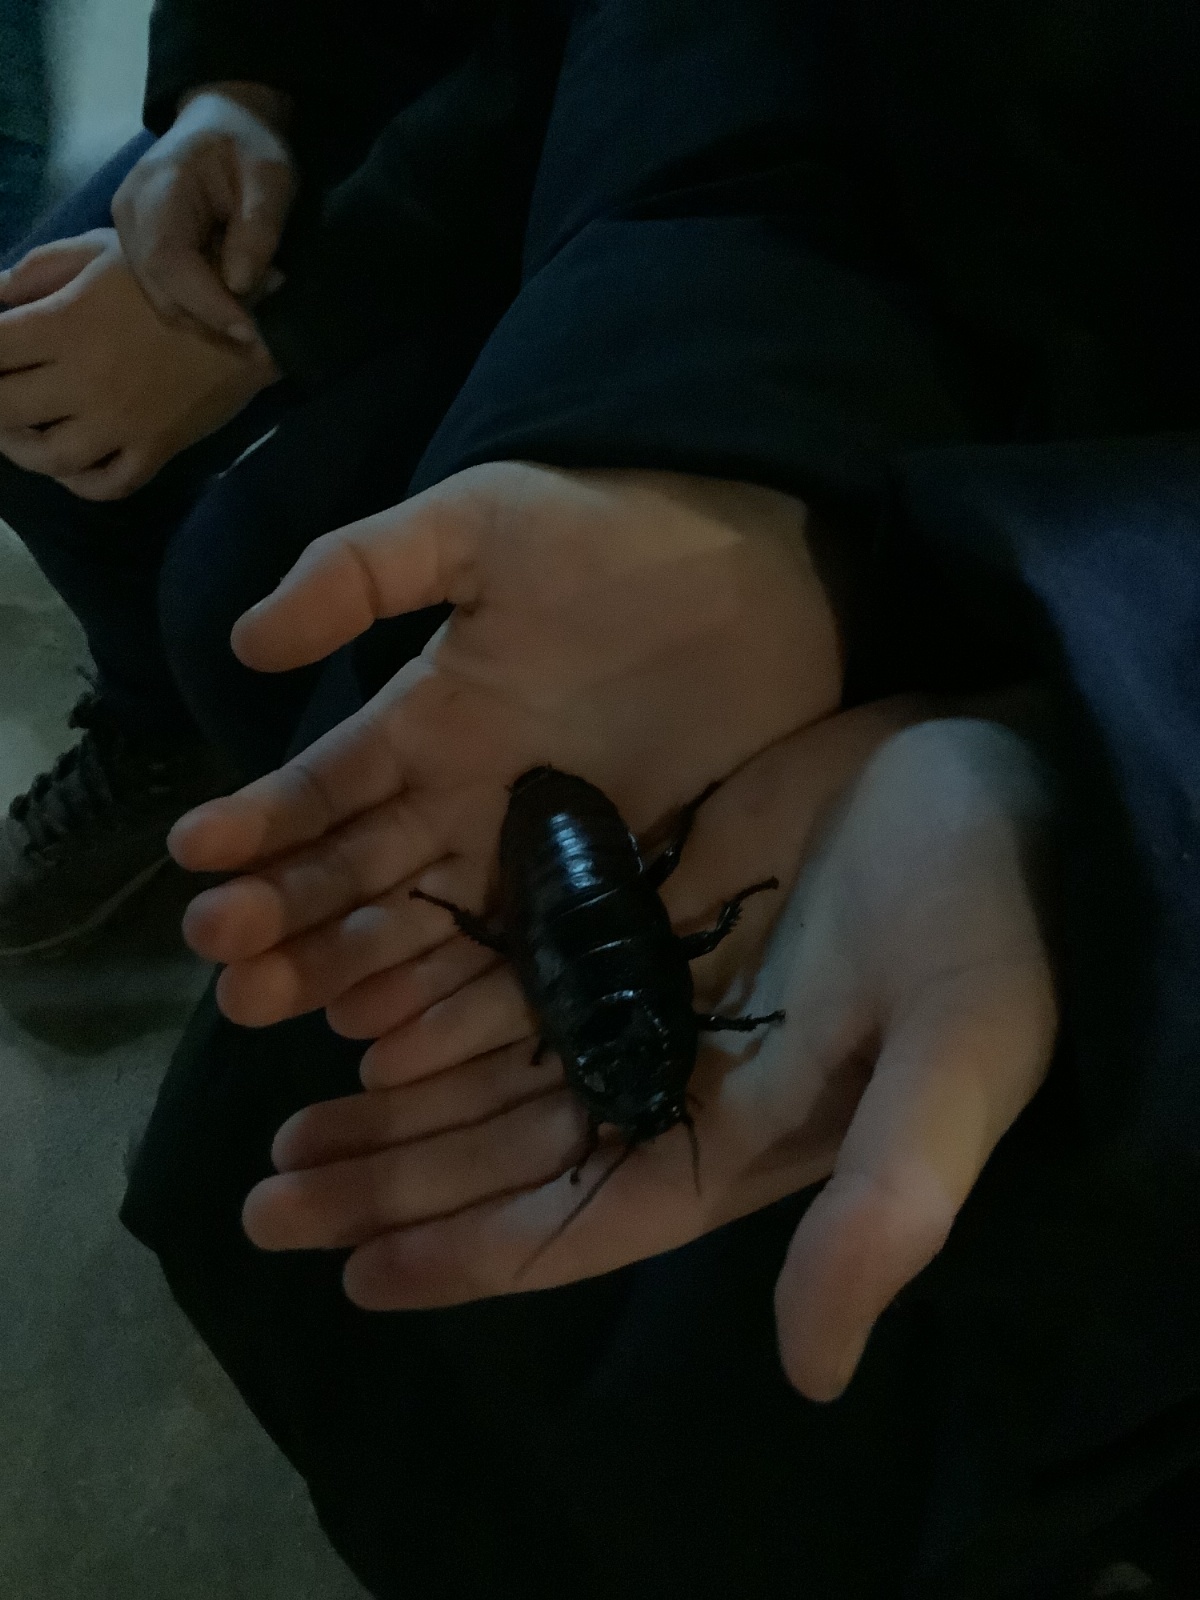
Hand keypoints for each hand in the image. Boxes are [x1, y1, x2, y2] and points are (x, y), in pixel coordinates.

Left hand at [0, 229, 279, 499]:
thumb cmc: (172, 275)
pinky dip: (80, 482)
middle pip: (4, 411)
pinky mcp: (155, 449)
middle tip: (2, 392)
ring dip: (22, 450)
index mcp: (64, 323)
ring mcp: (121, 423)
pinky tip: (74, 463)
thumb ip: (38, 272)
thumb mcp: (99, 251)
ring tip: (22, 433)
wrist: (251, 315)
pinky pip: (107, 485)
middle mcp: (84, 381)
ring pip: (49, 459)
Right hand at [112, 84, 296, 345]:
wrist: (221, 124)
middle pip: (162, 294)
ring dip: (214, 314)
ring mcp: (131, 238)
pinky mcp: (143, 253)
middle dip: (215, 318)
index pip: (167, 263)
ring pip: (167, 303)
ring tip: (260, 289)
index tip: (250, 330)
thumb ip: (258, 228)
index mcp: (155, 190)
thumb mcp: (270, 175)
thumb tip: (239, 284)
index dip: (207, 304)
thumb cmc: (247, 144)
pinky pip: (172, 296)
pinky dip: (208, 305)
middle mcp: (130, 218)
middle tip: (267, 308)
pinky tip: (240, 288)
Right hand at [170, 462, 843, 1022]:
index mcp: (427, 724)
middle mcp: (463, 802)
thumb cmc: (610, 534)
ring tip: (278, 1007)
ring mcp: (533, 855)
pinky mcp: (609, 889)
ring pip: (421, 928)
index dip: (257, 824)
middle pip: (357, 877)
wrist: (758, 568)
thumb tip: (245, 641)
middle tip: (227, 973)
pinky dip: (455, 999)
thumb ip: (361, 574)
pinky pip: (521, 956)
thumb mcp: (476, 527)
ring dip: (348, 970)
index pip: (323, 788)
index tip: (192, 859)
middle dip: (286, 922)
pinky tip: (392, 1035)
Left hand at [239, 712, 1057, 1403]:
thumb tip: (813, 1375)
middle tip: (268, 1197)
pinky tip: (366, 1003)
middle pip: (512, 1147)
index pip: (582, 1218)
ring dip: (399, 1096)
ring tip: (287, 1121)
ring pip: (502, 1060)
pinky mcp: (651, 898)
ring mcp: (660, 982)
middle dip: (394, 1178)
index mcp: (744, 1135)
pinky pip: (524, 959)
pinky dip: (447, 989)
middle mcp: (686, 1073)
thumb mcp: (952, 1062)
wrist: (1011, 774)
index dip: (470, 1253)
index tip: (352, 1276)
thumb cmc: (994, 921)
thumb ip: (883, 1207)